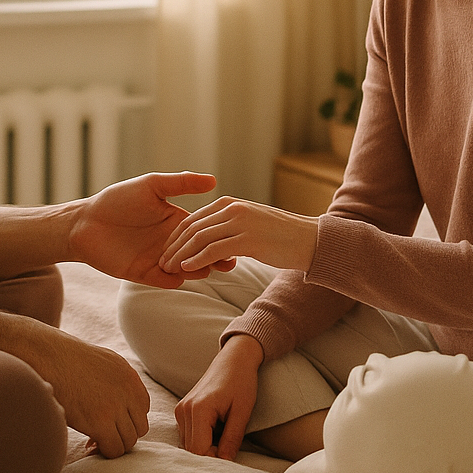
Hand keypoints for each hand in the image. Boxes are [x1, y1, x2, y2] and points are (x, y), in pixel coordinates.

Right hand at [21, 328, 150, 457]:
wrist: (46, 355)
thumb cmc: (66, 359)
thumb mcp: (103, 362)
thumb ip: (117, 382)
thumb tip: (118, 406)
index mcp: (129, 376)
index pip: (142, 409)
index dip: (125, 419)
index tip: (108, 422)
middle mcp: (128, 391)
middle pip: (139, 428)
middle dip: (121, 434)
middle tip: (101, 435)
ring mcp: (115, 407)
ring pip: (128, 442)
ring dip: (112, 444)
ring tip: (93, 439)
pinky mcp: (100, 422)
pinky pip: (113, 449)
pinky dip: (103, 451)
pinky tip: (88, 444)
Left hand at [69, 172, 225, 287]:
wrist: (85, 221)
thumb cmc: (117, 200)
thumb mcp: (151, 186)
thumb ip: (181, 183)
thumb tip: (214, 180)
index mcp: (176, 221)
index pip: (204, 231)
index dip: (219, 234)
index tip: (235, 236)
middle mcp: (171, 242)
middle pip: (200, 253)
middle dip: (216, 257)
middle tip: (229, 259)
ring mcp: (159, 259)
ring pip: (187, 269)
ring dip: (197, 269)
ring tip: (206, 266)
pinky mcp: (144, 274)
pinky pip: (166, 281)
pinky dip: (175, 279)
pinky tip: (179, 274)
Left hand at [161, 197, 317, 273]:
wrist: (311, 241)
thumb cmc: (281, 237)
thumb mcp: (251, 225)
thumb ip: (230, 229)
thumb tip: (213, 244)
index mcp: (230, 204)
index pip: (194, 219)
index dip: (176, 237)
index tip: (166, 252)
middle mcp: (232, 209)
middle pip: (192, 227)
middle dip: (173, 246)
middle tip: (162, 262)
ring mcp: (240, 222)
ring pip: (199, 238)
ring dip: (181, 254)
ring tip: (168, 268)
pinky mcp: (248, 238)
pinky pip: (214, 249)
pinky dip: (197, 259)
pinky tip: (187, 268)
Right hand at [176, 334, 263, 459]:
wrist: (235, 360)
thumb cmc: (241, 382)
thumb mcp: (242, 413)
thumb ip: (232, 440)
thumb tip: (225, 463)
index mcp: (198, 410)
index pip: (198, 450)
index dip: (214, 459)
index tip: (230, 455)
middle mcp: (183, 410)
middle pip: (191, 449)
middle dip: (210, 454)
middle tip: (230, 448)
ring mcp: (180, 410)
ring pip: (188, 444)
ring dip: (206, 447)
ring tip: (225, 436)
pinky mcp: (182, 410)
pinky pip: (188, 435)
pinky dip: (202, 439)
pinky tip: (217, 430)